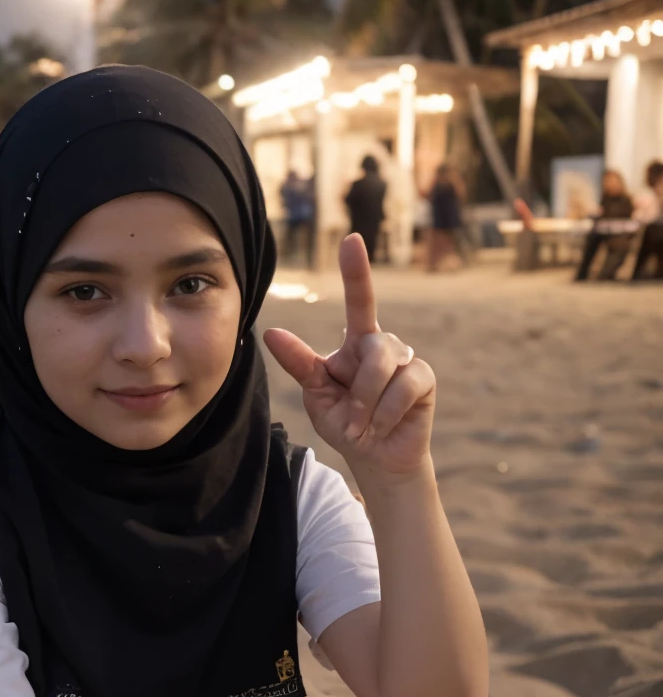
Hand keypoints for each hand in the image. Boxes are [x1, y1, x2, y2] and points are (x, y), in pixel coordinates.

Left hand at [263, 234, 434, 477]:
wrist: (375, 456)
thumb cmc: (345, 423)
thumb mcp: (317, 395)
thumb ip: (301, 364)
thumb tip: (271, 332)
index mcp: (357, 343)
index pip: (361, 301)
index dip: (356, 270)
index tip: (351, 239)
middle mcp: (384, 344)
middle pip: (372, 345)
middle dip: (358, 389)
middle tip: (351, 419)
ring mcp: (407, 359)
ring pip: (386, 363)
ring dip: (369, 403)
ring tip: (366, 424)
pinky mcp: (425, 378)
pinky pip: (406, 385)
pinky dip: (387, 412)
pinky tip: (384, 425)